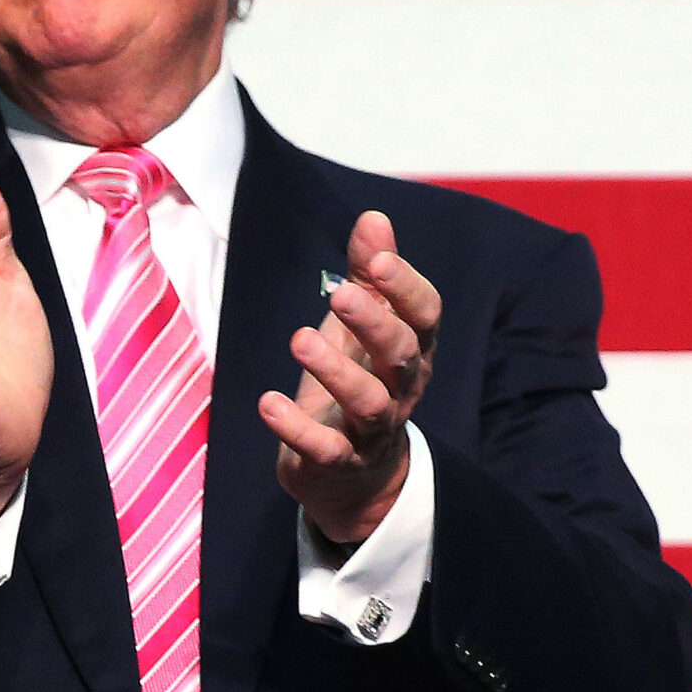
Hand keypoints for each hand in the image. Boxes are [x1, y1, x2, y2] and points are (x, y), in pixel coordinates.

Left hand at [258, 210, 440, 544]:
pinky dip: (296, 428)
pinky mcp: (338, 461)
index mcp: (412, 349)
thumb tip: (374, 218)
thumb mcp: (361, 324)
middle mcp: (401, 388)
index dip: (405, 288)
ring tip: (300, 340)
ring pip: (368, 402)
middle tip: (341, 295)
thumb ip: (368, 273)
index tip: (379, 261)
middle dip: (374, 324)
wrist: (352, 473)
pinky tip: (267, 404)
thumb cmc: (359, 377)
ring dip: (336, 372)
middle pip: (400, 355)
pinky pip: (324, 448)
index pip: (424, 315)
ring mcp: (373, 430)